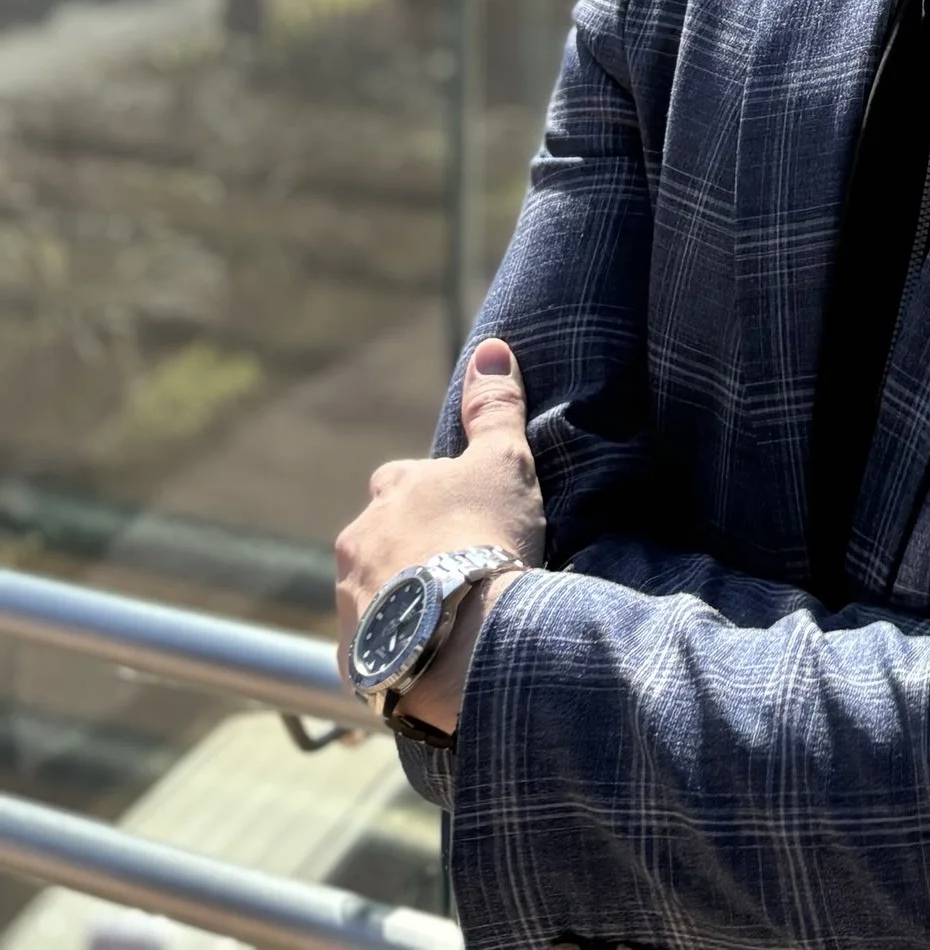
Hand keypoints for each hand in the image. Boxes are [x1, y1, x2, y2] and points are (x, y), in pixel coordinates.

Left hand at [333, 338, 544, 735]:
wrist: (464, 639)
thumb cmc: (487, 536)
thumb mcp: (504, 462)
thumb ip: (495, 408)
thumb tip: (492, 348)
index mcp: (391, 492)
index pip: (403, 478)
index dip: (434, 493)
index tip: (466, 513)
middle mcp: (357, 542)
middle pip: (382, 538)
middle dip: (410, 548)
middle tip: (460, 566)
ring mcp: (349, 602)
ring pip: (374, 591)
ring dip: (403, 598)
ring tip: (451, 618)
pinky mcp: (353, 658)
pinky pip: (376, 646)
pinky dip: (399, 646)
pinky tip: (435, 654)